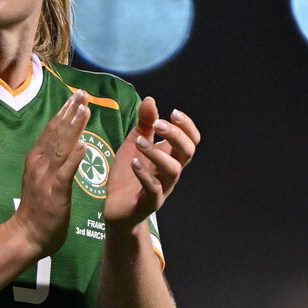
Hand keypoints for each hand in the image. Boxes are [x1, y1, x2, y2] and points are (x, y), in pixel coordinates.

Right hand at [12, 91, 90, 256]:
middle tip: (83, 93)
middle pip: (56, 132)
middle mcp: (39, 162)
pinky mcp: (54, 191)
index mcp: (37, 159)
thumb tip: (61, 145)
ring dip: (74, 127)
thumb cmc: (37, 209)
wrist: (27, 235)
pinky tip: (84, 145)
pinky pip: (65, 171)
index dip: (64, 112)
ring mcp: (46, 176)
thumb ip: (49, 162)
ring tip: (85, 109)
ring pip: (61, 146)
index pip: (52, 130)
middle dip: (70, 111)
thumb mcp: (40, 178)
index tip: (75, 96)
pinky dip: (74, 157)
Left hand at [104, 98, 199, 226]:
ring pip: (173, 170)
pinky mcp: (149, 202)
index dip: (187, 126)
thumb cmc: (128, 174)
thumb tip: (150, 99)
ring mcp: (162, 188)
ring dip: (157, 153)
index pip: (191, 140)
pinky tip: (133, 163)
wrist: (117, 208)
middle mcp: (171, 172)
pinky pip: (153, 189)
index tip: (173, 112)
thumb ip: (144, 124)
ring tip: (140, 142)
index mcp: (171, 156)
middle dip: (176, 134)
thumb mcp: (134, 143)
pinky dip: (144, 174)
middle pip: (188, 152)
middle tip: (158, 123)